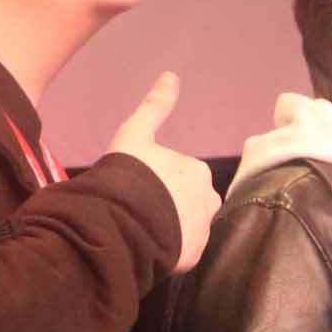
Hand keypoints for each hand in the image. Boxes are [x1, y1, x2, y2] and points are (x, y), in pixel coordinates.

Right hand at [106, 72, 220, 271]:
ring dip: (172, 228)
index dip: (158, 182)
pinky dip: (171, 249)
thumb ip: (154, 107)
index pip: (181, 177)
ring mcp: (203, 230)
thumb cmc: (129, 173)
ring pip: (188, 227)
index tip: (141, 189)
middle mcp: (209, 201)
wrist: (122, 219)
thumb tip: (172, 75)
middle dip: (170, 205)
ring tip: (143, 229)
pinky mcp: (195, 256)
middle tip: (140, 209)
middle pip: (189, 202)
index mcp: (198, 172)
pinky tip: (149, 246)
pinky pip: (184, 251)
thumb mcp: (135, 135)